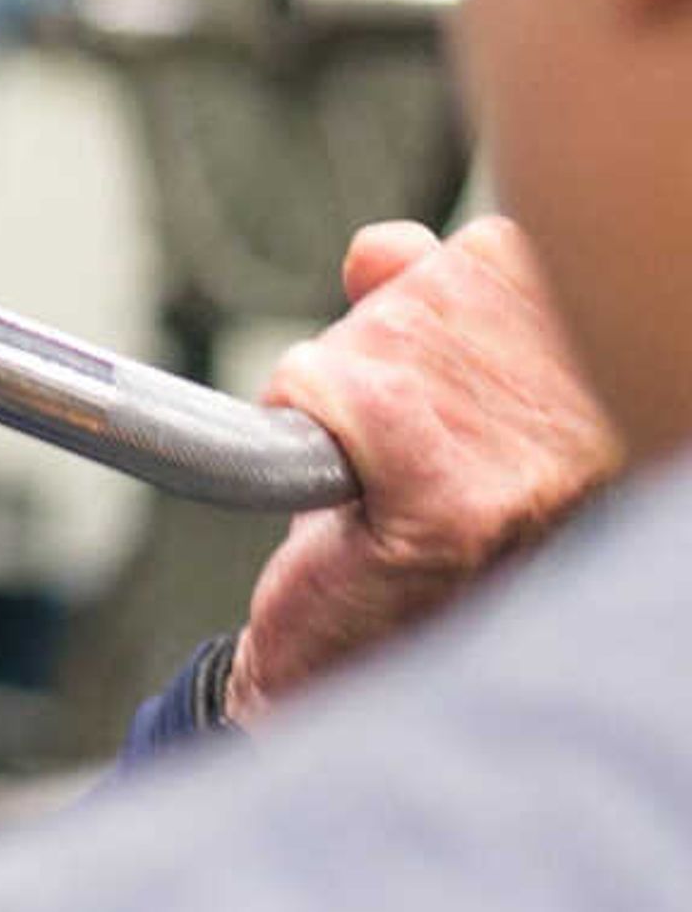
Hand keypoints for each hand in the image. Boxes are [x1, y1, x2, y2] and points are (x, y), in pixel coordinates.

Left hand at [231, 216, 622, 720]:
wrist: (338, 662)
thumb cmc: (388, 524)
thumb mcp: (423, 395)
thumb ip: (423, 303)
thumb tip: (385, 249)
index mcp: (605, 391)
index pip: (503, 257)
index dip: (436, 298)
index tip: (421, 363)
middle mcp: (598, 430)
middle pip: (443, 287)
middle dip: (383, 343)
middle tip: (382, 434)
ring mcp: (536, 472)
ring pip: (387, 332)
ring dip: (339, 384)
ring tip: (362, 468)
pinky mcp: (451, 512)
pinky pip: (346, 390)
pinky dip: (305, 405)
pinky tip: (324, 470)